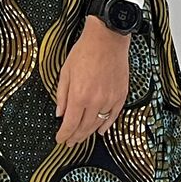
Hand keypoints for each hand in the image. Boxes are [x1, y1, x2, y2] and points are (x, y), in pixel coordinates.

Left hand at [55, 16, 130, 144]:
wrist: (107, 39)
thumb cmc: (84, 52)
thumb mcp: (65, 72)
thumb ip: (61, 95)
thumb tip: (59, 113)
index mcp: (78, 95)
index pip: (70, 124)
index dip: (64, 135)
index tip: (60, 139)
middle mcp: (95, 101)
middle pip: (84, 127)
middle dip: (75, 137)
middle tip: (70, 142)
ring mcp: (110, 99)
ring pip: (98, 124)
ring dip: (89, 133)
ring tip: (81, 137)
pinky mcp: (121, 96)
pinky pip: (113, 116)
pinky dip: (106, 125)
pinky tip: (100, 130)